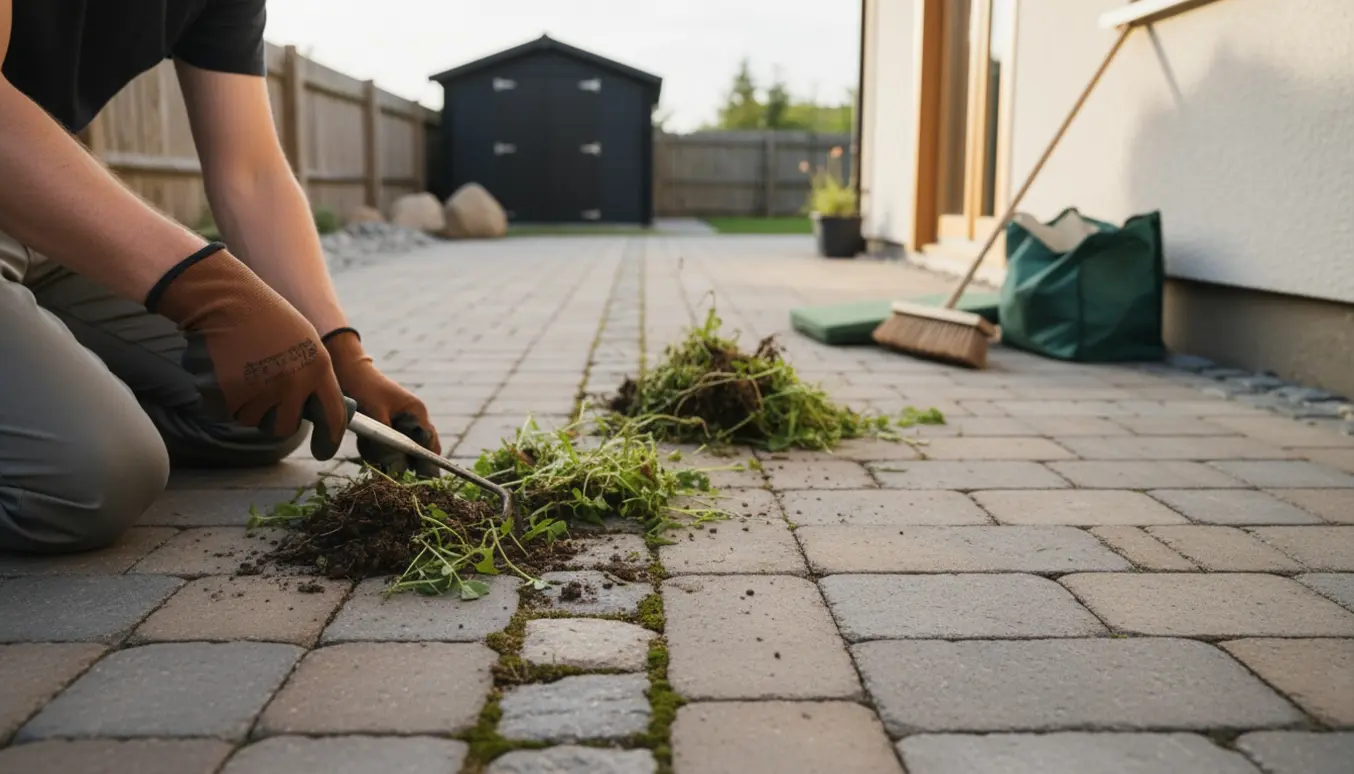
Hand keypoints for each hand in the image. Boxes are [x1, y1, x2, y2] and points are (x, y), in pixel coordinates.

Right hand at [146, 243, 348, 460]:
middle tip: (262, 394)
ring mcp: (261, 390)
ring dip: (246, 404)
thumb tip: (318, 411)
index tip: (323, 451)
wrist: (224, 298)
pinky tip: (224, 368)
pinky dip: (222, 397)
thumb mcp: (304, 341)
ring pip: (253, 420)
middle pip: (286, 427)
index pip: (334, 416)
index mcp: (319, 368)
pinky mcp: (230, 394)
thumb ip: (312, 375)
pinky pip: (226, 412)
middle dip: (275, 418)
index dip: (330, 438)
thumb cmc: (264, 317)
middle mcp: (294, 383)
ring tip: (241, 368)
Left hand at [322, 328, 441, 476]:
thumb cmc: (362, 388)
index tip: (421, 484)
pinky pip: (384, 448)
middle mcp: (412, 420)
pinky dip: (374, 450)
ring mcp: (398, 423)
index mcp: (417, 413)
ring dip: (384, 456)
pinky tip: (364, 441)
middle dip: (401, 462)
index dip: (427, 466)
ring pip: (398, 453)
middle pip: (415, 453)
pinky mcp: (384, 428)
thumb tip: (398, 471)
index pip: (430, 446)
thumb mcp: (376, 418)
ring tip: (368, 445)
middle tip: (385, 464)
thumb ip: (388, 444)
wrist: (343, 371)